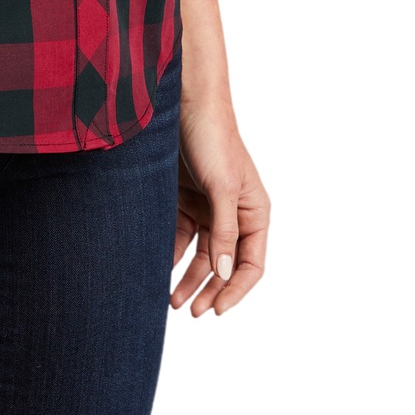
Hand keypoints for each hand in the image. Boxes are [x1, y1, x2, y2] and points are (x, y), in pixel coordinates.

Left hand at [171, 86, 269, 314]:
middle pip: (224, 264)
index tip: (216, 310)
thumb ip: (223, 231)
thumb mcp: (221, 188)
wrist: (185, 103)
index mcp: (254, 213)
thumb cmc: (213, 139)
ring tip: (171, 300)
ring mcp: (209, 208)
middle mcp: (234, 214)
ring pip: (201, 254)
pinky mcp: (186, 199)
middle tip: (190, 311)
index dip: (235, 290)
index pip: (250, 264)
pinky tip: (161, 268)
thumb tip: (223, 273)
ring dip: (188, 278)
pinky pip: (181, 236)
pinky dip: (173, 253)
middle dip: (209, 290)